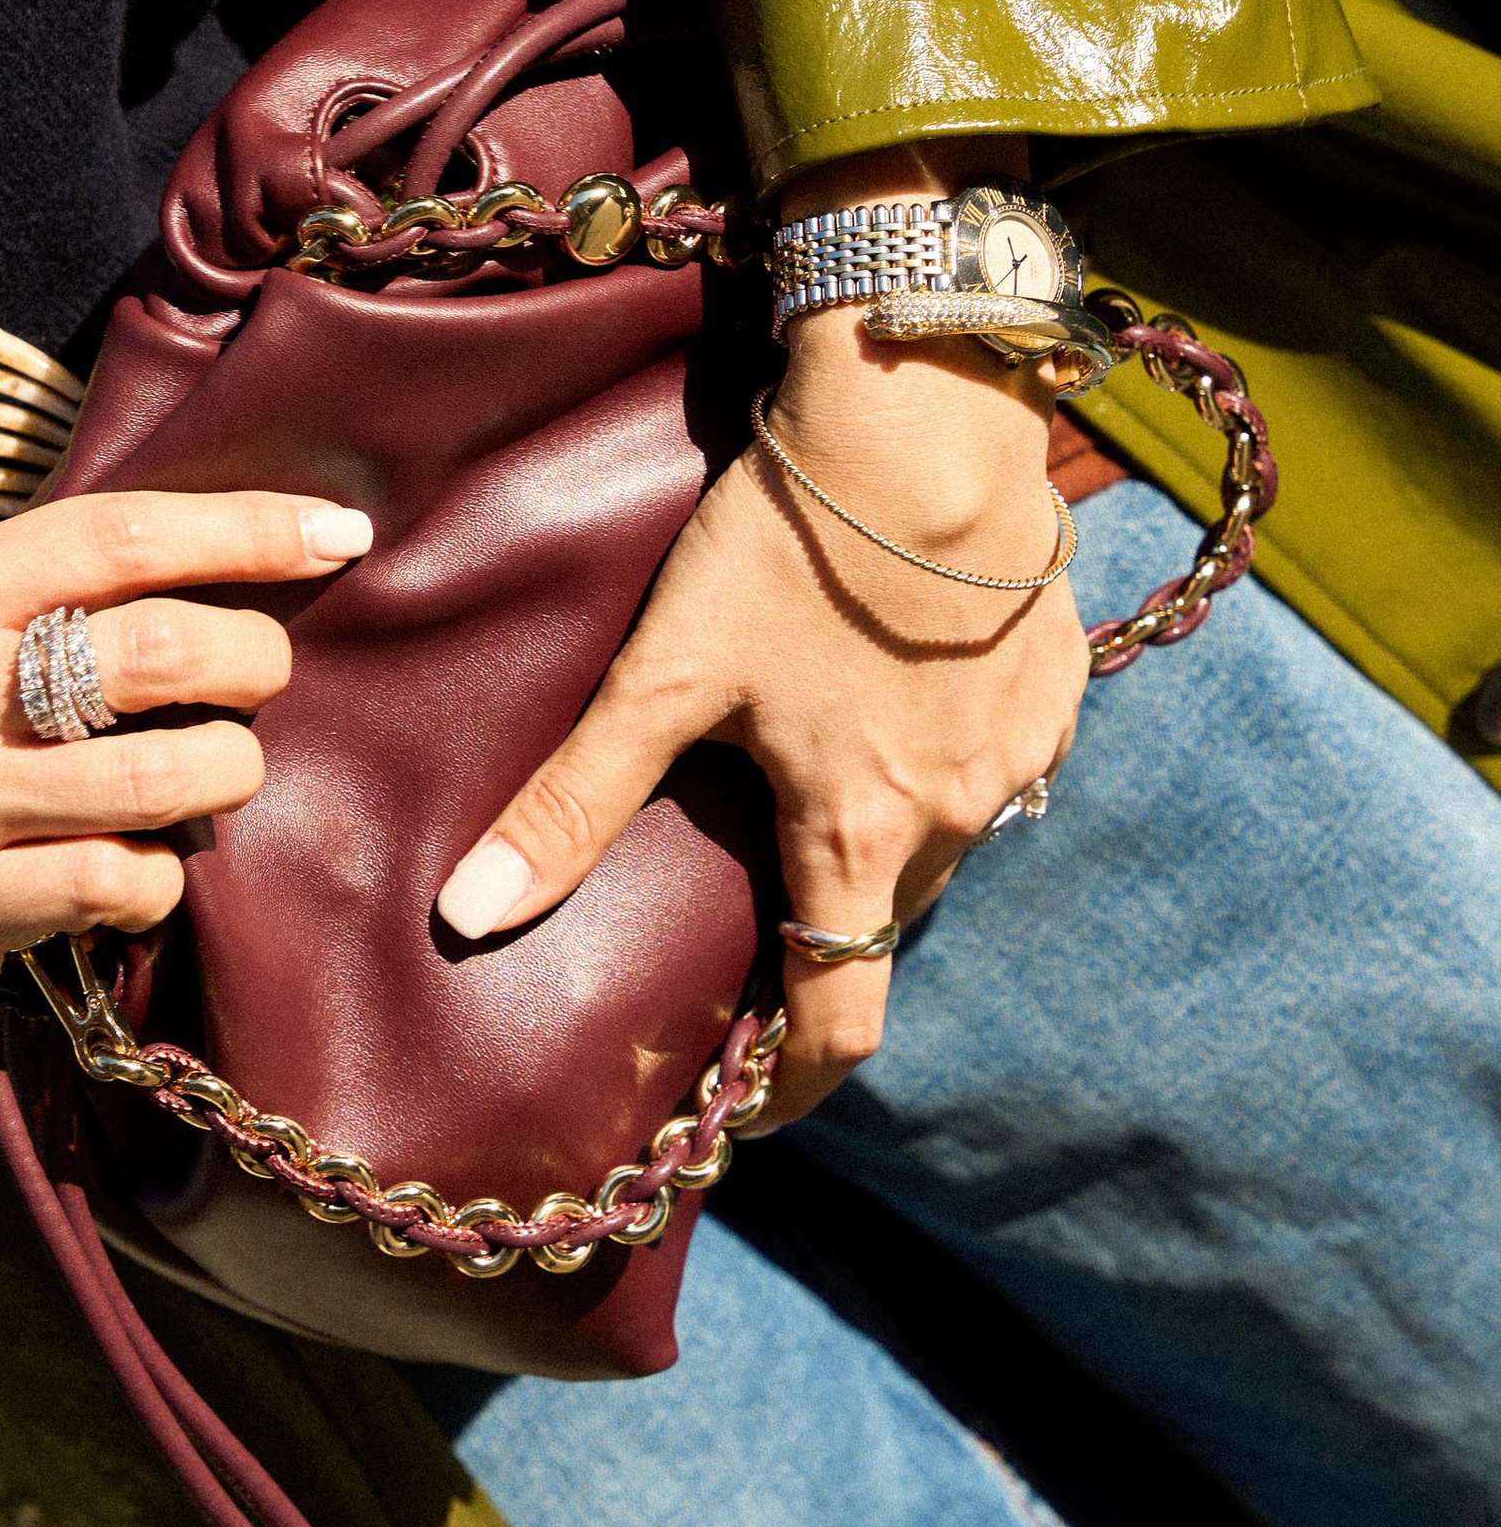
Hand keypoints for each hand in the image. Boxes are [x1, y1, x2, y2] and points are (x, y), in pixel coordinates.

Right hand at [0, 487, 368, 1010]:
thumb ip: (31, 585)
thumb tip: (203, 560)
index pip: (121, 538)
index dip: (248, 530)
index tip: (336, 530)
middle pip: (170, 655)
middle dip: (257, 659)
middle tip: (262, 671)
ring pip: (169, 781)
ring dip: (226, 771)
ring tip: (214, 767)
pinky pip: (120, 886)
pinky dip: (158, 874)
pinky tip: (139, 860)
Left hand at [432, 224, 1088, 1125]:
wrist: (931, 421)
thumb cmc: (792, 547)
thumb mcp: (667, 673)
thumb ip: (577, 799)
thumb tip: (473, 913)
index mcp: (859, 836)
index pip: (842, 1019)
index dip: (792, 1083)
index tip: (744, 1105)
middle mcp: (958, 818)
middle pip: (881, 922)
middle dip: (820, 937)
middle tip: (749, 914)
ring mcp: (1019, 752)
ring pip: (943, 839)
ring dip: (881, 839)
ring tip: (811, 788)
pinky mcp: (1054, 682)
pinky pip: (995, 760)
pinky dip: (941, 758)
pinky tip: (888, 698)